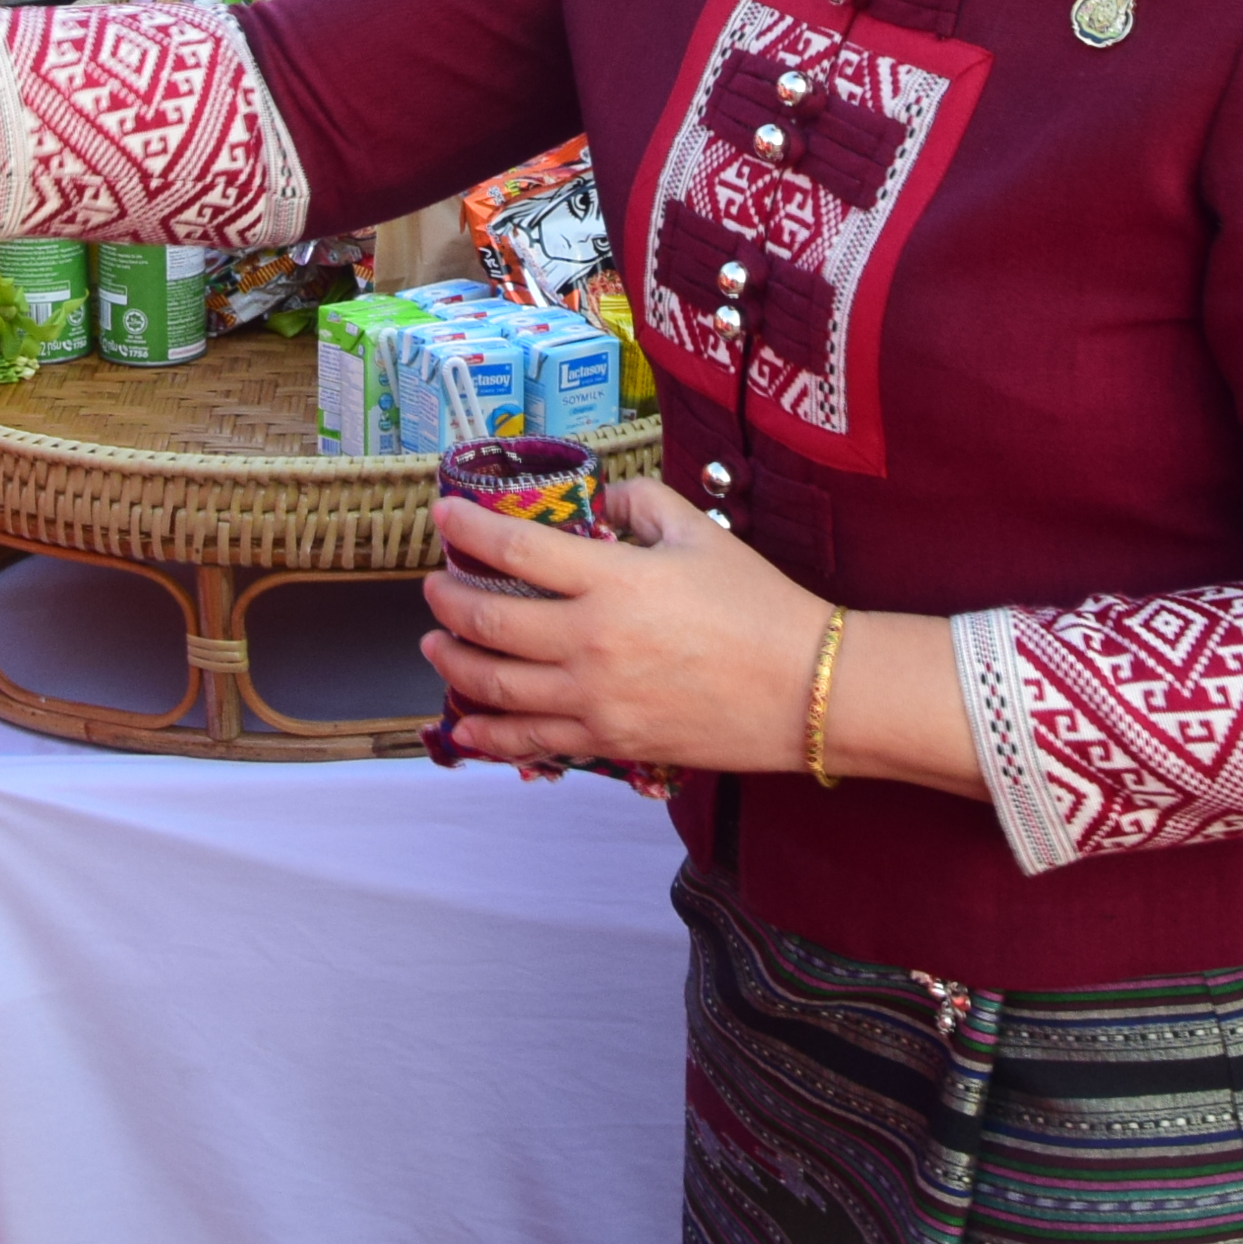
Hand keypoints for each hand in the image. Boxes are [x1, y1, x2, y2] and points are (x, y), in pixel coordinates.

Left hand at [421, 482, 833, 774]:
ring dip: (451, 664)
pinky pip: (530, 742)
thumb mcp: (700, 533)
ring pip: (494, 687)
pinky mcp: (608, 742)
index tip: (443, 515)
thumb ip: (641, 503)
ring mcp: (595, 700)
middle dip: (447, 600)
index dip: (467, 529)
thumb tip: (602, 501)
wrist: (807, 689)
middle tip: (435, 586)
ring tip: (435, 646)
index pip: (515, 549)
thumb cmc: (760, 607)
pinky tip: (465, 726)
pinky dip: (488, 734)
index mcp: (613, 581)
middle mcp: (592, 643)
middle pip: (488, 621)